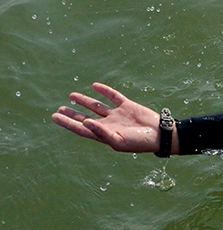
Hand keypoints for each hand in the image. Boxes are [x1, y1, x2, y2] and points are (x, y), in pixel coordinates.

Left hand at [52, 83, 173, 153]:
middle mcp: (109, 124)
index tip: (55, 117)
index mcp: (105, 134)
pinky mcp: (127, 106)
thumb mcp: (119, 140)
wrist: (160, 134)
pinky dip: (105, 91)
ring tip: (71, 96)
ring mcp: (118, 114)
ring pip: (97, 106)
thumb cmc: (140, 142)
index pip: (81, 128)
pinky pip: (113, 96)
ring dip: (84, 101)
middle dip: (72, 114)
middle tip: (60, 109)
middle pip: (86, 117)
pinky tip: (95, 87)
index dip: (67, 123)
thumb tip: (85, 123)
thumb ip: (102, 132)